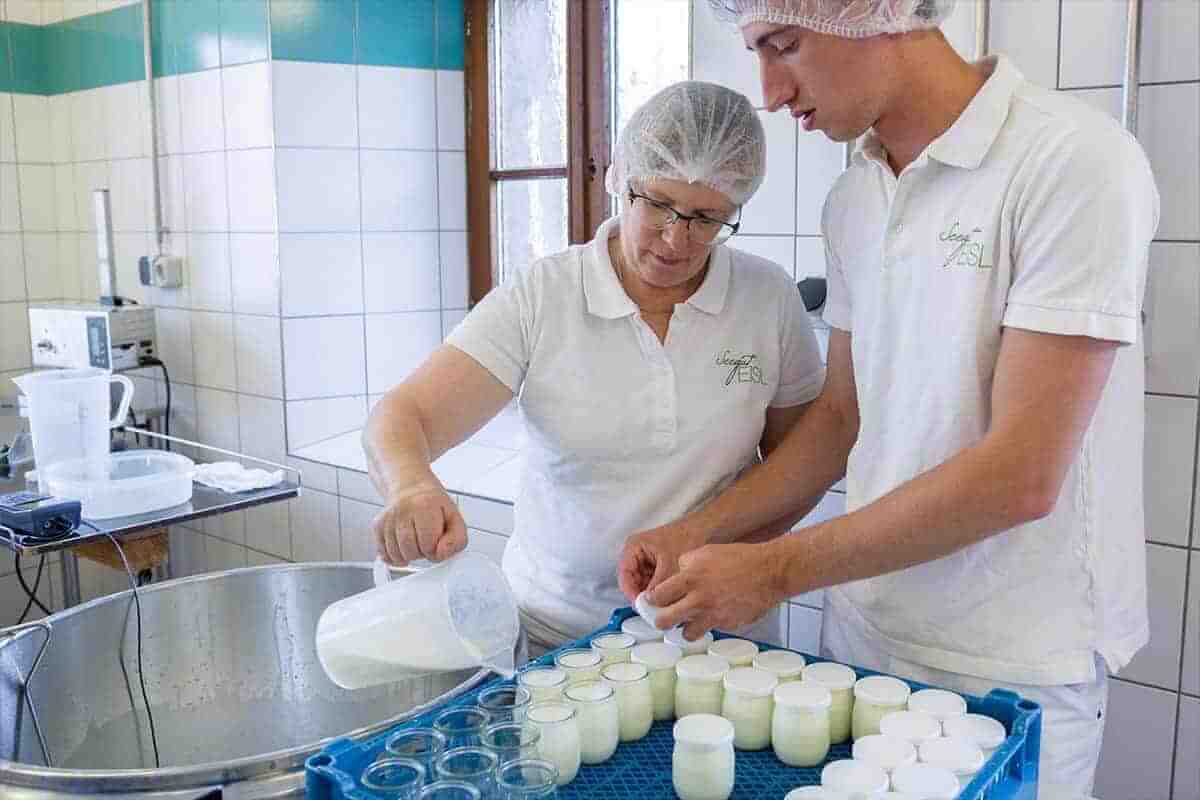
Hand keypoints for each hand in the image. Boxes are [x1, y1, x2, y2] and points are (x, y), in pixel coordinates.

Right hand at [373, 483, 466, 565]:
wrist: (411, 489)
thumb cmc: (434, 507)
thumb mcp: (455, 520)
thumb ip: (457, 540)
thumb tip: (441, 554)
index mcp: (425, 506)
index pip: (429, 544)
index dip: (436, 549)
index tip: (437, 539)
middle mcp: (403, 510)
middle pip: (411, 551)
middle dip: (422, 553)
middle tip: (426, 541)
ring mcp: (388, 518)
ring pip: (396, 555)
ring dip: (409, 556)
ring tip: (415, 542)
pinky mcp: (377, 526)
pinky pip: (384, 555)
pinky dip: (395, 557)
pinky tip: (403, 547)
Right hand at [617, 524, 705, 603]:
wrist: (703, 529)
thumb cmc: (686, 537)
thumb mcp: (670, 564)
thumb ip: (658, 585)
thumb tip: (651, 604)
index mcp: (634, 547)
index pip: (624, 575)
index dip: (631, 592)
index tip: (640, 605)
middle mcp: (636, 553)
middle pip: (632, 581)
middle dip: (641, 595)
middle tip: (650, 609)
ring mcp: (646, 559)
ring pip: (641, 583)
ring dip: (649, 593)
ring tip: (660, 603)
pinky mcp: (655, 564)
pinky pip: (651, 581)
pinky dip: (657, 589)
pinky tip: (666, 596)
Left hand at [647, 541, 787, 640]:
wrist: (770, 571)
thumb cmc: (739, 559)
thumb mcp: (705, 552)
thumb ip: (685, 565)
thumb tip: (674, 578)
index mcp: (690, 578)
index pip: (657, 595)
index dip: (651, 600)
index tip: (650, 600)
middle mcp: (699, 600)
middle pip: (664, 621)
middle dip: (660, 620)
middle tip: (662, 616)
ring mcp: (714, 615)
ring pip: (686, 634)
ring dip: (685, 628)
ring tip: (688, 620)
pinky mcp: (727, 625)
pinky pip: (711, 630)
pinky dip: (709, 625)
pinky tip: (714, 614)